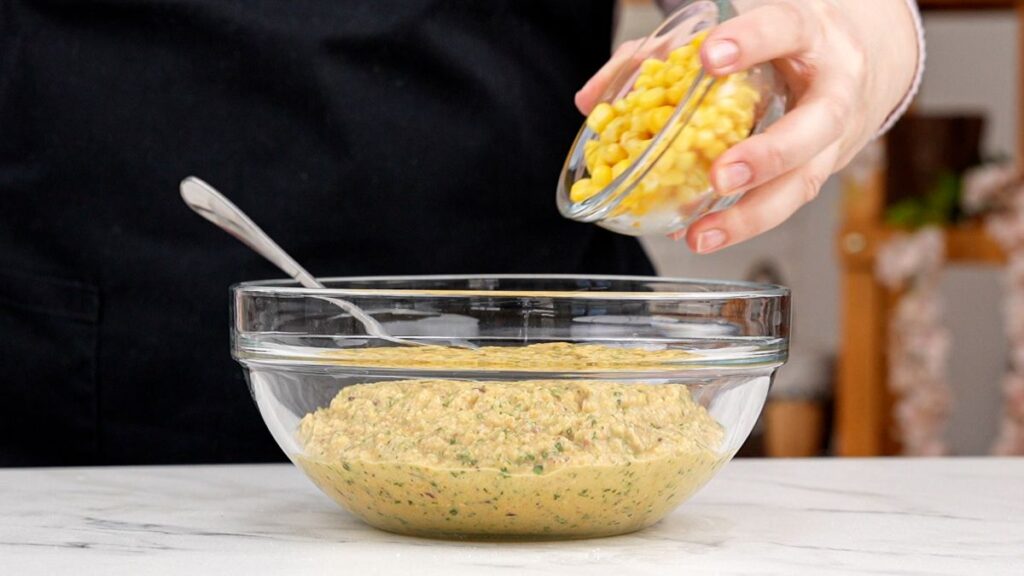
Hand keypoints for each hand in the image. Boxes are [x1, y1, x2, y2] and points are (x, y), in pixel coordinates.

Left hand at [576, 0, 918, 252]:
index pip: (785, 29)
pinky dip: (744, 223)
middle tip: (721, 174)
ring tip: (703, 234)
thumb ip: (660, 55)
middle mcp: (834, 88)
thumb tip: (590, 101)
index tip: (709, 57)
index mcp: (809, 35)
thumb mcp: (736, 31)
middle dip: (768, 154)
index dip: (751, 42)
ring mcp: (835, 137)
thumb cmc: (783, 43)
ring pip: (805, 181)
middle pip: (815, 125)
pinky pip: (786, 202)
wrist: (862, 59)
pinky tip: (704, 234)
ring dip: (752, 214)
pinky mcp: (823, 171)